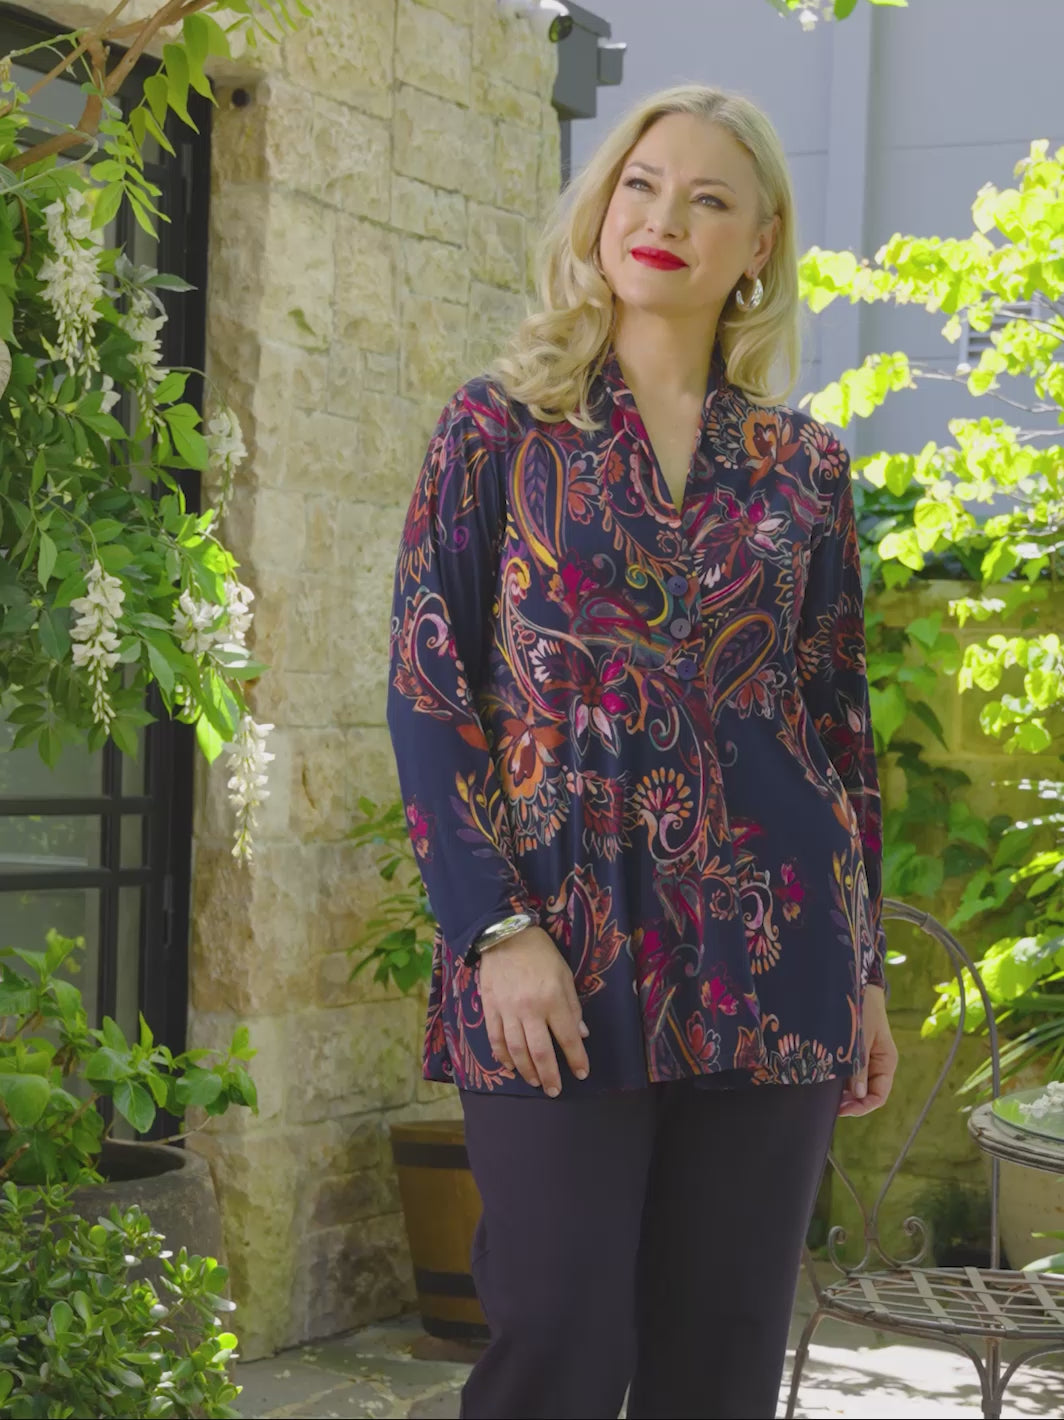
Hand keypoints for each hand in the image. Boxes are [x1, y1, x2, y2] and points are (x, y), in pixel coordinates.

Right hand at [478, 925, 589, 1096]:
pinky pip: (496, 1039)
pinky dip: (503, 1057)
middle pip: (541, 1052)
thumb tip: (581, 1034)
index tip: (582, 1073)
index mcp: (552, 999)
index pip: (568, 1037)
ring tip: (535, 1082)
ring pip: (517, 1050)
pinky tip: (511, 1067)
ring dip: (526, 1071)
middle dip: (550, 1076)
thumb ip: (573, 1006)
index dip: (577, 1059)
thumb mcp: (565, 975)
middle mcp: (530, 1009)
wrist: (505, 936)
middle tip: (554, 1091)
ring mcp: (507, 1010)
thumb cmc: (541, 954)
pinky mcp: (490, 1009)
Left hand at [838, 984, 897, 1117]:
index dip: (862, 1107)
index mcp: (886, 1062)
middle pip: (867, 1095)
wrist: (859, 985)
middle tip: (830, 1106)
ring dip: (845, 1094)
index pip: (879, 1096)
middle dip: (851, 1103)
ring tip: (827, 1097)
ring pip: (858, 1086)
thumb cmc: (863, 1009)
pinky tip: (827, 1083)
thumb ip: (860, 1067)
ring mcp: (866, 1060)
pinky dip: (841, 1082)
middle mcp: (878, 1064)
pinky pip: (850, 1074)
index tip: (843, 1109)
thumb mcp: (861, 1039)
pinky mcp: (855, 1053)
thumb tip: (860, 1095)